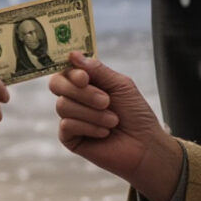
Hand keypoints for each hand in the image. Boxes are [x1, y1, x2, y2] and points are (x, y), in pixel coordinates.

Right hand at [49, 53, 182, 200]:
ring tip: (113, 120)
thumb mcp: (120, 85)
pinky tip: (104, 133)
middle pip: (56, 84)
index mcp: (86, 81)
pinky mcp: (69, 138)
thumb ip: (97, 69)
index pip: (65, 69)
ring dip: (92, 113)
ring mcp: (70, 117)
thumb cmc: (136, 113)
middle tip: (106, 101)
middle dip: (81, 92)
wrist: (144, 145)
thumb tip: (72, 55)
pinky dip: (89, 127)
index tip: (85, 78)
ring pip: (62, 105)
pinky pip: (66, 125)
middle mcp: (75, 97)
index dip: (71, 71)